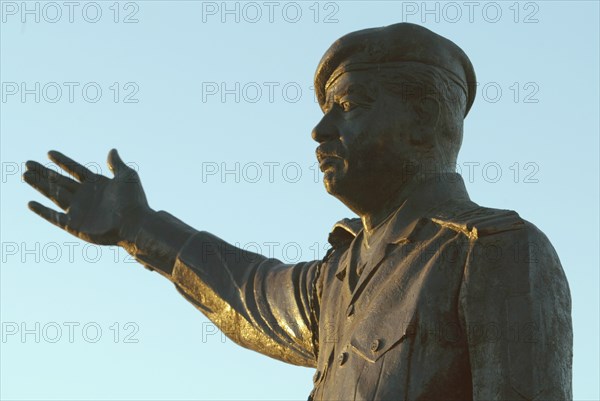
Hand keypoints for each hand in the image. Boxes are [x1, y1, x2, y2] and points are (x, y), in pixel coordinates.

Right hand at [24, 149, 151, 245]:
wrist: (134, 224)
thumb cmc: (134, 201)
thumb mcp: (127, 177)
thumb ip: (116, 164)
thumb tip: (112, 150)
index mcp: (97, 184)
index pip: (75, 169)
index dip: (63, 161)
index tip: (49, 152)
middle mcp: (86, 196)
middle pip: (60, 181)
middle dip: (44, 172)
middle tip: (28, 163)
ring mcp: (79, 210)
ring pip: (54, 195)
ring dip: (39, 185)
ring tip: (25, 175)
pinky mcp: (75, 226)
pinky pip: (54, 217)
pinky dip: (42, 211)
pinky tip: (31, 203)